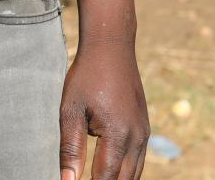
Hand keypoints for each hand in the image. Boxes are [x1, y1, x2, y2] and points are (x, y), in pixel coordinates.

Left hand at [59, 40, 148, 179]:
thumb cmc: (86, 76)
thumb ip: (70, 147)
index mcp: (118, 134)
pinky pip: (138, 160)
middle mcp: (136, 138)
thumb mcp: (71, 109)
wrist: (112, 48)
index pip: (105, 178)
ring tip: (96, 177)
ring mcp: (144, 133)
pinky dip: (125, 171)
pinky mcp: (144, 128)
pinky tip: (109, 172)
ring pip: (134, 173)